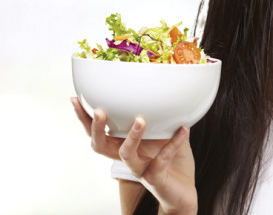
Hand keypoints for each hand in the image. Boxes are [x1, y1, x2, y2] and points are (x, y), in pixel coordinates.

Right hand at [71, 98, 197, 213]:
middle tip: (99, 111)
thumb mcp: (166, 136)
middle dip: (96, 128)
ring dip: (131, 137)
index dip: (85, 119)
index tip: (77, 99)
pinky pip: (160, 160)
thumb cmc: (172, 164)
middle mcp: (128, 158)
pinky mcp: (155, 178)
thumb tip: (167, 92)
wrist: (184, 192)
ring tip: (140, 120)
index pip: (99, 133)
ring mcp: (140, 169)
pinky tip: (184, 130)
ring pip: (125, 154)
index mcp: (125, 146)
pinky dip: (173, 144)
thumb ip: (163, 119)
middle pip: (101, 145)